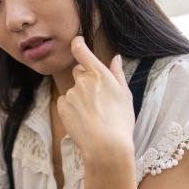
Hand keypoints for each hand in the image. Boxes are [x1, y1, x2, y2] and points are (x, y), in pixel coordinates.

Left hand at [56, 37, 134, 161]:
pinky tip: (83, 121)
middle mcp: (83, 81)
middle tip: (96, 98)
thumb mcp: (125, 95)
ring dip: (79, 98)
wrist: (106, 146)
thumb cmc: (121, 121)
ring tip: (93, 116)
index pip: (81, 50)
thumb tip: (115, 57)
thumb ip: (117, 73)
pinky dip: (71, 109)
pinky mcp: (62, 107)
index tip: (77, 42)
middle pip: (78, 72)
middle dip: (84, 79)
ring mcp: (71, 94)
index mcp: (99, 74)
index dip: (77, 43)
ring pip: (73, 90)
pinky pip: (65, 103)